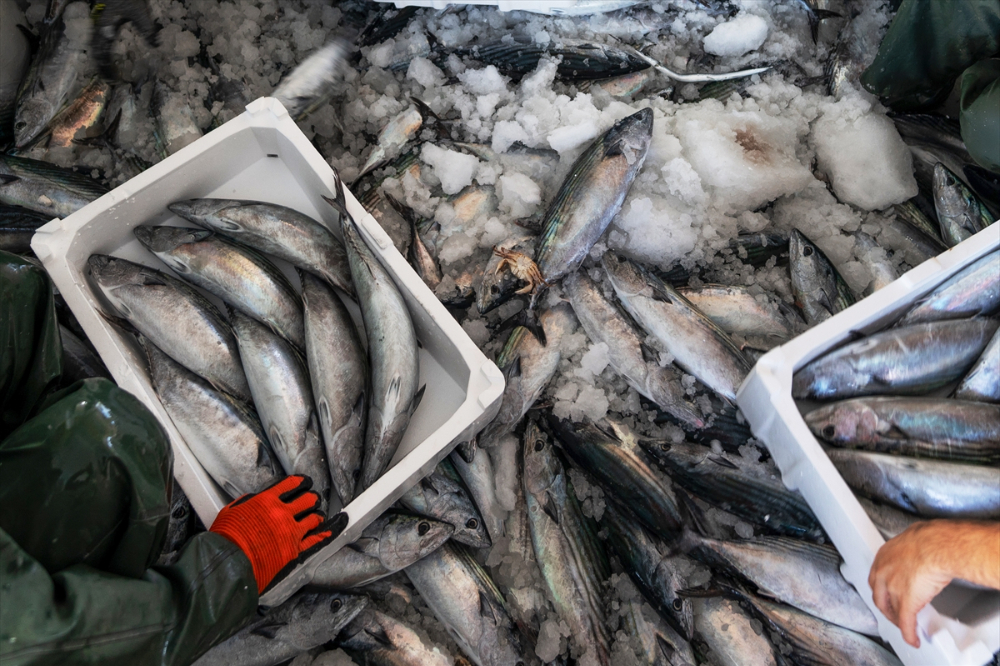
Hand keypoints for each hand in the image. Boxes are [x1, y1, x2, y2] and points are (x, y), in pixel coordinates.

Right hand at [210, 475, 336, 592]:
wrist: (227, 564)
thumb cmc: (225, 540)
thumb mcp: (232, 511)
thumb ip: (248, 503)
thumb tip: (256, 500)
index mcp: (266, 500)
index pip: (290, 484)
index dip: (301, 482)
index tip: (305, 482)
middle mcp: (282, 513)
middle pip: (307, 499)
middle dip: (311, 498)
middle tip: (312, 499)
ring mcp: (291, 532)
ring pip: (314, 518)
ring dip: (317, 515)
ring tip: (317, 515)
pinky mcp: (294, 550)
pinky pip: (317, 539)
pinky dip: (327, 532)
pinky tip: (333, 527)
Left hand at [869, 520, 999, 647]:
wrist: (938, 547)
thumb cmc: (931, 540)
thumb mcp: (914, 539)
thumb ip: (911, 549)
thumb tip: (920, 548)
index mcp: (884, 556)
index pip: (876, 578)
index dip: (881, 590)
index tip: (886, 594)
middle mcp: (883, 572)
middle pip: (879, 596)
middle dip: (886, 607)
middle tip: (893, 613)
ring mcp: (893, 588)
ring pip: (892, 610)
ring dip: (898, 621)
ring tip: (904, 626)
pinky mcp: (906, 602)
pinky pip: (906, 622)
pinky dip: (908, 633)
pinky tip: (912, 638)